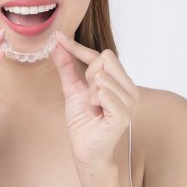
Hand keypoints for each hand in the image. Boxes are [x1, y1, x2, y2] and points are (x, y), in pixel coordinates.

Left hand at [52, 31, 139, 175]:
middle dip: (88, 74)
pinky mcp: (124, 114)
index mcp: (120, 82)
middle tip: (88, 95)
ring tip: (94, 107)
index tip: (58, 37)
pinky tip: (96, 112)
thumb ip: (67, 67)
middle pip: (105, 58)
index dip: (77, 47)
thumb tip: (57, 45)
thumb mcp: (72, 89)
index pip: (101, 55)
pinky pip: (104, 93)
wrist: (85, 150)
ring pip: (102, 76)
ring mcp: (130, 101)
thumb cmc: (83, 122)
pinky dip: (93, 100)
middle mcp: (129, 89)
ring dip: (89, 92)